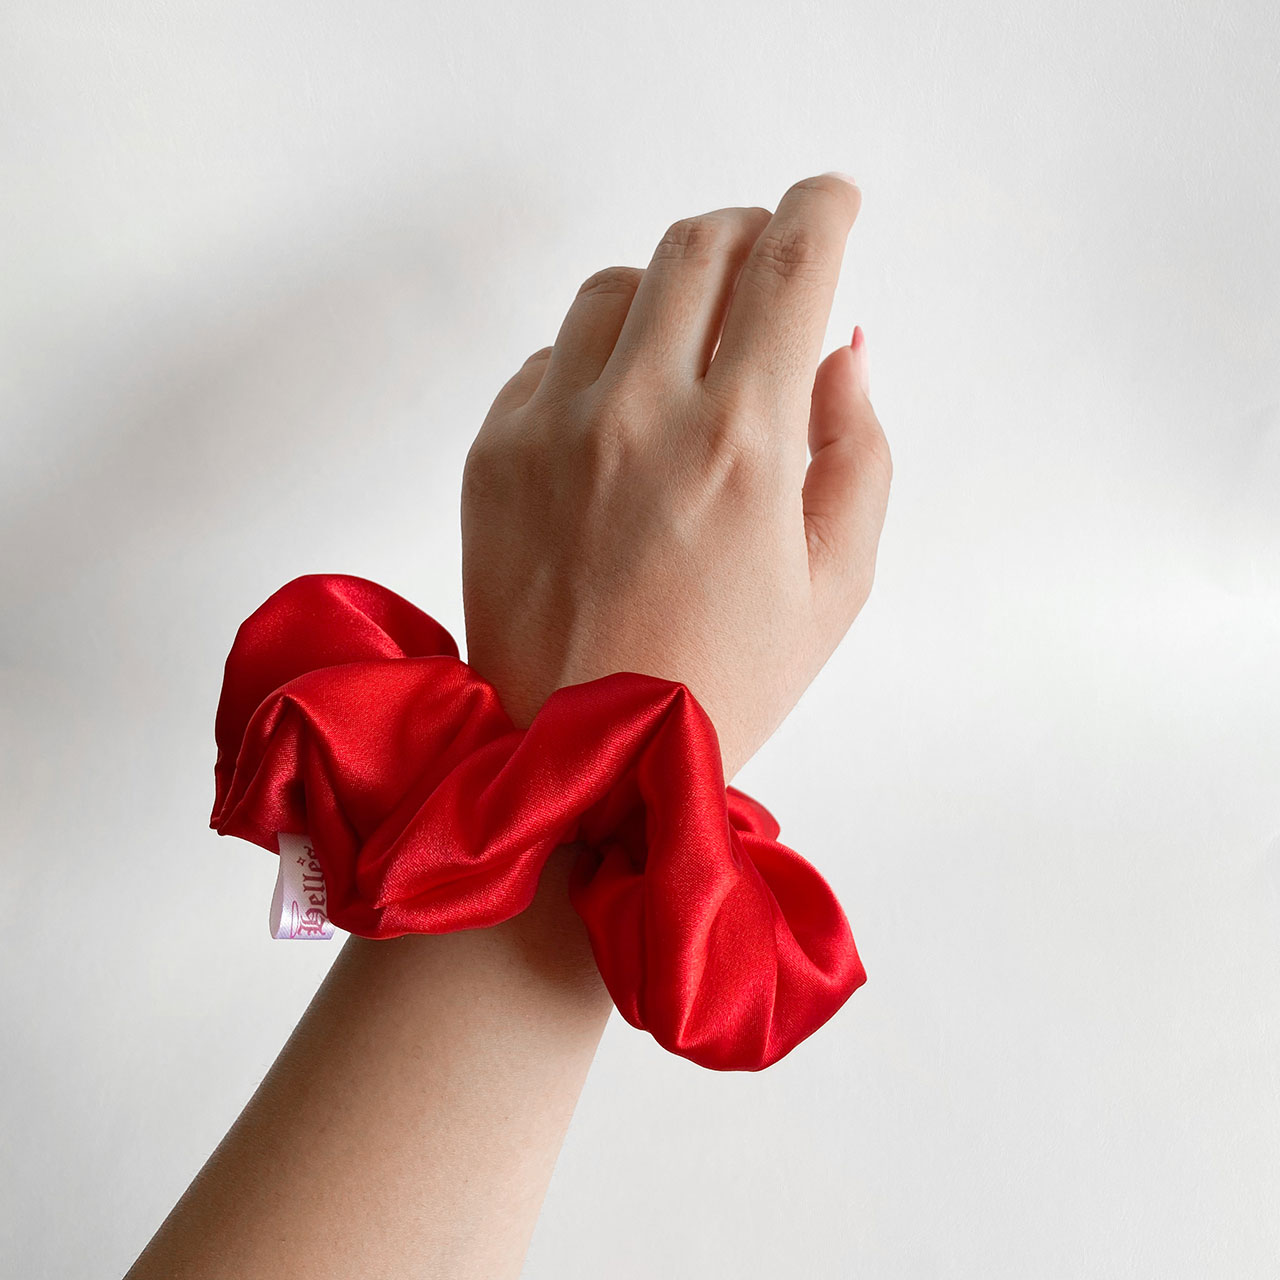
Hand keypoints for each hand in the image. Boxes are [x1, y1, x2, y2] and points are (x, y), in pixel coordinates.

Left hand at [461, 172, 891, 781]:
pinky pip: (552, 357)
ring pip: (617, 285)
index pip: (791, 262)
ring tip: (692, 352)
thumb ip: (855, 449)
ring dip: (670, 292)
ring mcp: (553, 428)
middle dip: (751, 233)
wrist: (578, 763)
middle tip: (769, 269)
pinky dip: (599, 362)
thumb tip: (837, 350)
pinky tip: (621, 424)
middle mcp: (639, 415)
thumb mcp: (836, 584)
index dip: (824, 207)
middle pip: (699, 242)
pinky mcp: (493, 453)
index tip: (833, 200)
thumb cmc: (719, 686)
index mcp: (741, 445)